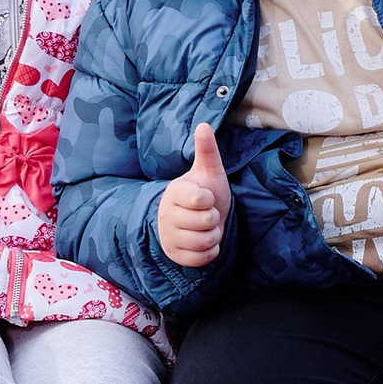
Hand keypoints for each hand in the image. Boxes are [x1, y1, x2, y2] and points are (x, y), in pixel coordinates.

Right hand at [155, 118, 231, 270]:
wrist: (196, 219)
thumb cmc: (204, 192)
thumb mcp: (209, 171)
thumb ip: (207, 150)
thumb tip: (203, 125)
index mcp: (175, 192)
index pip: (200, 200)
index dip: (209, 200)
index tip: (205, 197)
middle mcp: (167, 214)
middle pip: (206, 223)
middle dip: (214, 219)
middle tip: (207, 213)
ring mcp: (169, 236)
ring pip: (204, 242)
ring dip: (213, 236)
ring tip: (206, 227)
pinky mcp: (175, 255)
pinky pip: (201, 258)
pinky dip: (210, 252)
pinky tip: (204, 241)